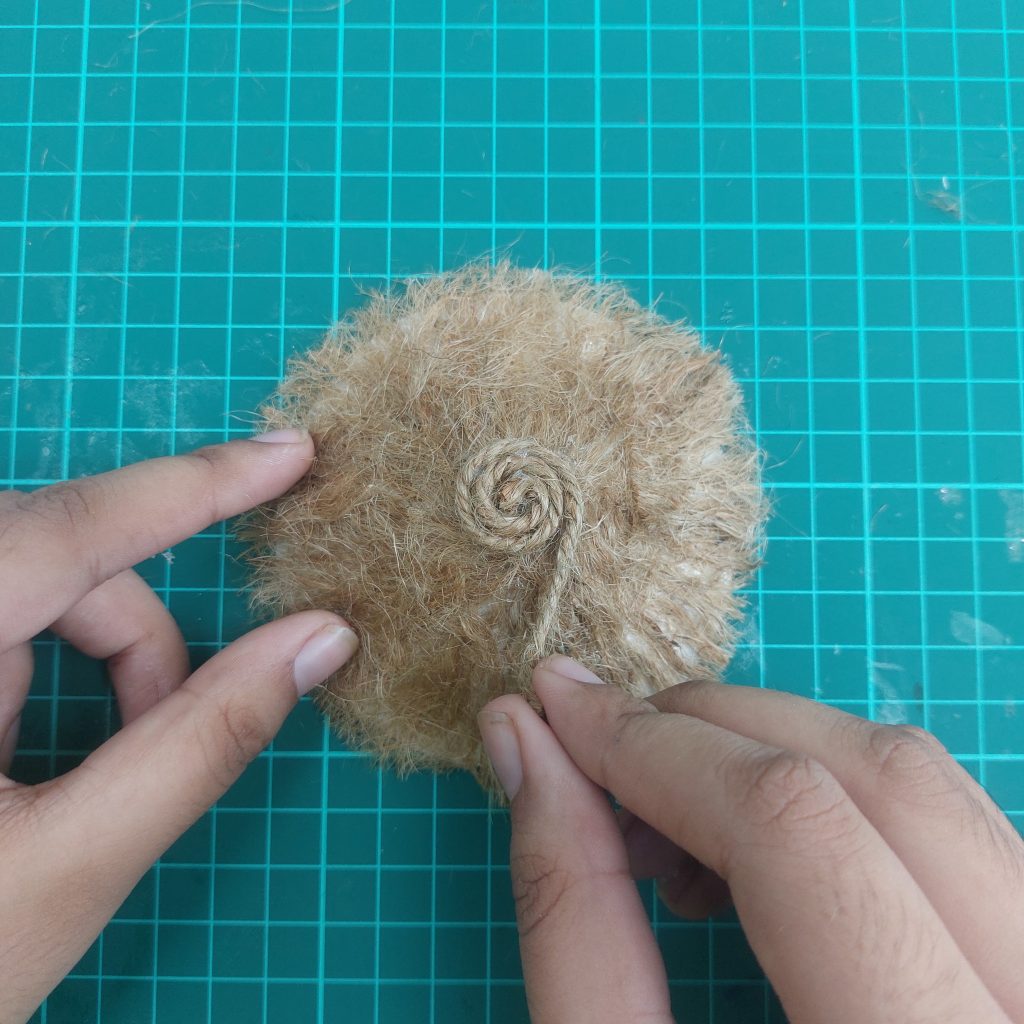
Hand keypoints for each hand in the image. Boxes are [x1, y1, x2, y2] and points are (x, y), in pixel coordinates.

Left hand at [0, 431, 358, 1022]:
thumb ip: (204, 739)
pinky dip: (41, 676)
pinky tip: (10, 768)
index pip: (74, 530)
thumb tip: (321, 637)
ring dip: (90, 669)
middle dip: (134, 641)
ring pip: (35, 593)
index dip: (197, 485)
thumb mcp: (74, 859)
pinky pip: (4, 622)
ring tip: (65, 784)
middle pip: (57, 562)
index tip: (293, 451)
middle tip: (159, 738)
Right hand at [480, 657, 1023, 1023]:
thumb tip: (525, 746)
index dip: (653, 744)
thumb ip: (575, 919)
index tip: (557, 701)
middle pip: (885, 780)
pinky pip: (956, 838)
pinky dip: (838, 806)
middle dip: (713, 731)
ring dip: (778, 760)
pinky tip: (760, 861)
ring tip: (669, 827)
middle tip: (602, 754)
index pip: (795, 830)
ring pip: (934, 794)